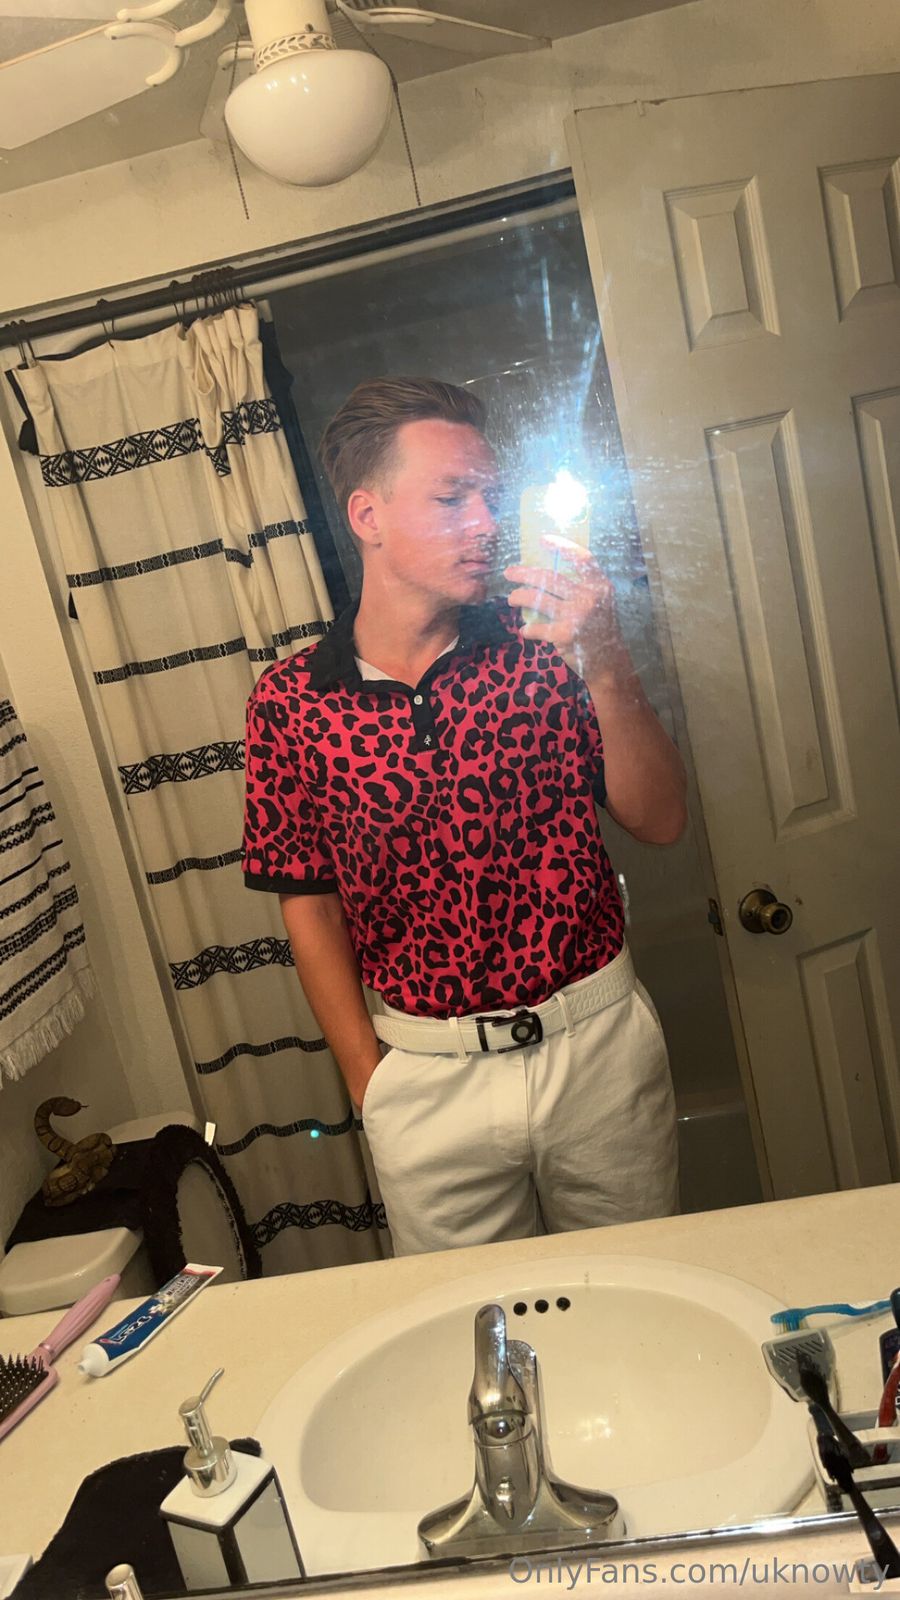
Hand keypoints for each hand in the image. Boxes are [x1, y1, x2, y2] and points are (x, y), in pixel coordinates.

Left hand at [504, 534, 622, 679]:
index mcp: (600, 586)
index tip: (543, 540)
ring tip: (511, 598)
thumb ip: (582, 587)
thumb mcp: (601, 602)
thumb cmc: (600, 630)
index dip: (562, 546)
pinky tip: (525, 630)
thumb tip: (548, 573)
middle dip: (523, 573)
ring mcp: (576, 616)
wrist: (609, 662)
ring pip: (537, 599)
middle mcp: (589, 597)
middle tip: (509, 572)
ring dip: (518, 597)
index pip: (582, 558)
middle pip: (549, 577)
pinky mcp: (564, 634)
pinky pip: (536, 627)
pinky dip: (527, 629)